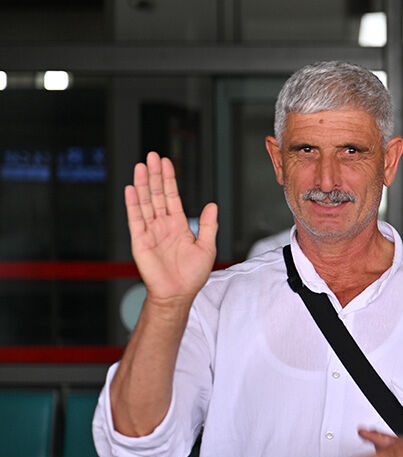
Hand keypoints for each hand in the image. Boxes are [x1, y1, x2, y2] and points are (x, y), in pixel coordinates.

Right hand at [124, 152, 217, 307]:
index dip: (169, 180)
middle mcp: (163, 225)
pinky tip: (131, 189)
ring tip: (141, 166)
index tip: (167, 162)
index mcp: (179, 225)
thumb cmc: (192, 275)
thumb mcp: (207, 248)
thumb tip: (212, 205)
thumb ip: (208, 225)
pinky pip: (135, 218)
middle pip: (156, 194)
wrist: (177, 293)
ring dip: (142, 184)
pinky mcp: (139, 240)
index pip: (172, 197)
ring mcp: (150, 231)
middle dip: (155, 175)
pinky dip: (133, 204)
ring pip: (145, 202)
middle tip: (152, 156)